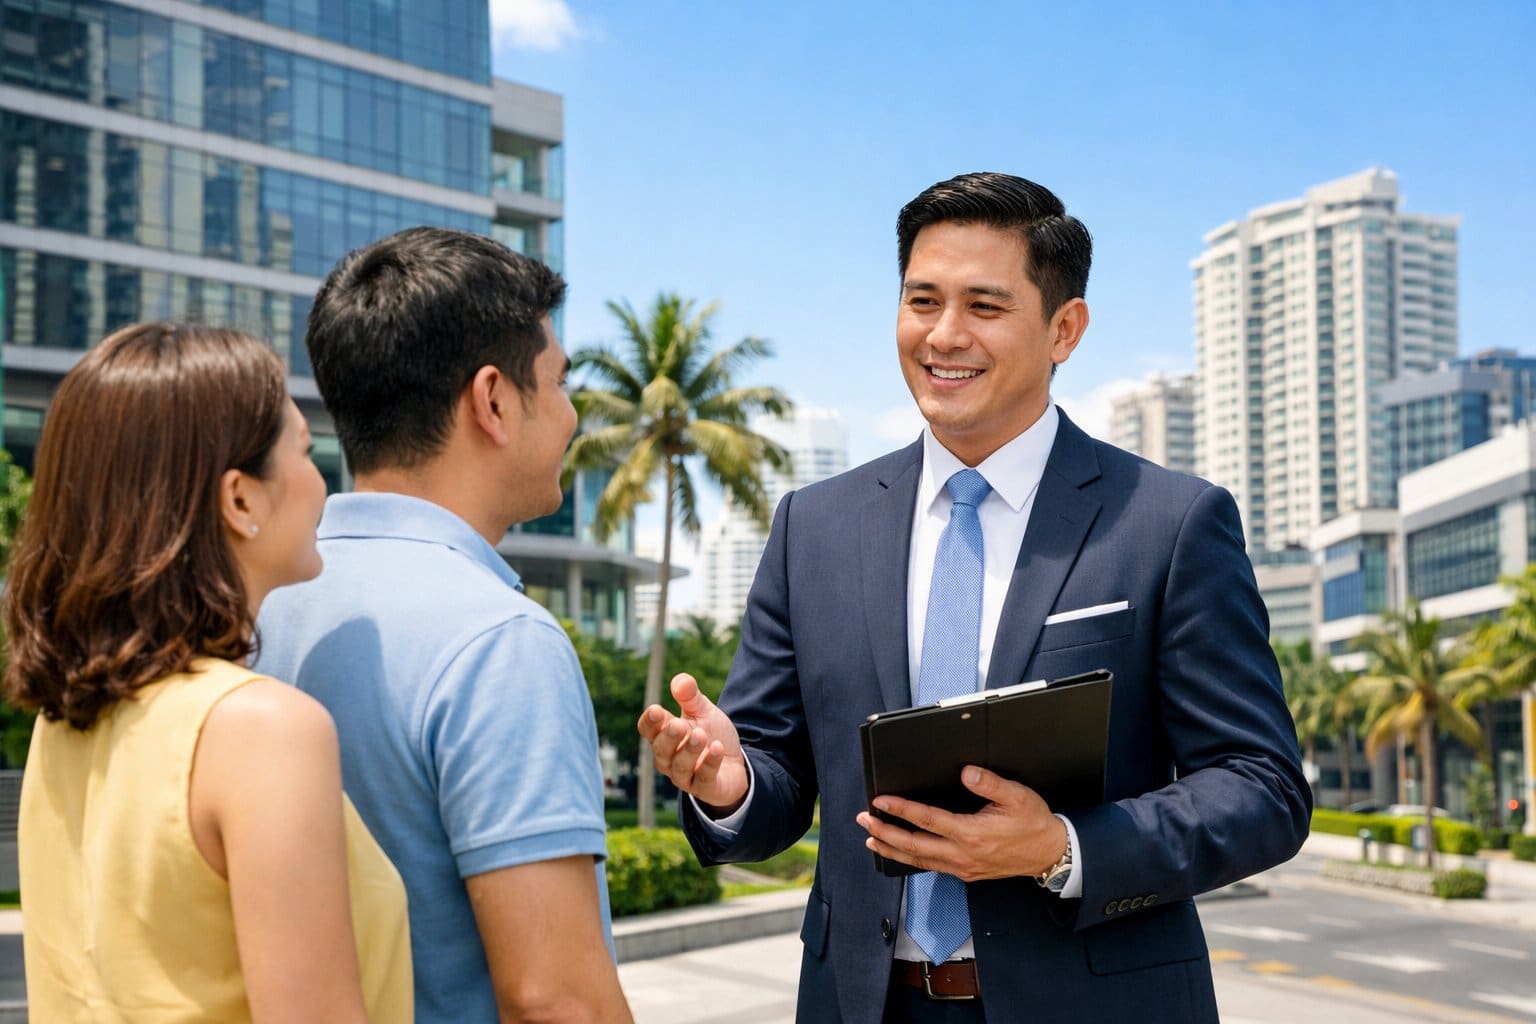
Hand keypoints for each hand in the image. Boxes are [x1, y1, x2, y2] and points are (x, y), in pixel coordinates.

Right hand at [636, 674, 749, 814]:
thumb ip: (691, 697)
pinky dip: (710, 763)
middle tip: (679, 724)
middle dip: (669, 737)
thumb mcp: (703, 712)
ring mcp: (685, 776)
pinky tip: (717, 748)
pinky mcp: (705, 788)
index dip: (650, 722)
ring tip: (701, 735)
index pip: (648, 731)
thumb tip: (680, 681)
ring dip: (690, 750)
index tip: (657, 710)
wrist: (736, 763)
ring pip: (680, 767)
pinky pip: (703, 778)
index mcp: (664, 737)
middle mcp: (669, 759)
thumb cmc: (712, 735)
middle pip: (661, 750)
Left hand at [855, 765, 1066, 881]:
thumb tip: (965, 771)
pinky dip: (910, 859)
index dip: (901, 809)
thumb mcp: (1017, 796)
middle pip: (914, 845)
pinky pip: (931, 866)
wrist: (1050, 854)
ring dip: (892, 848)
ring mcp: (963, 867)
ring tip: (872, 838)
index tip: (880, 801)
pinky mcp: (966, 873)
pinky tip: (900, 851)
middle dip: (885, 831)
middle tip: (865, 820)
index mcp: (972, 834)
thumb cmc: (1033, 823)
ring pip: (918, 860)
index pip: (927, 820)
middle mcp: (963, 855)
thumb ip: (989, 783)